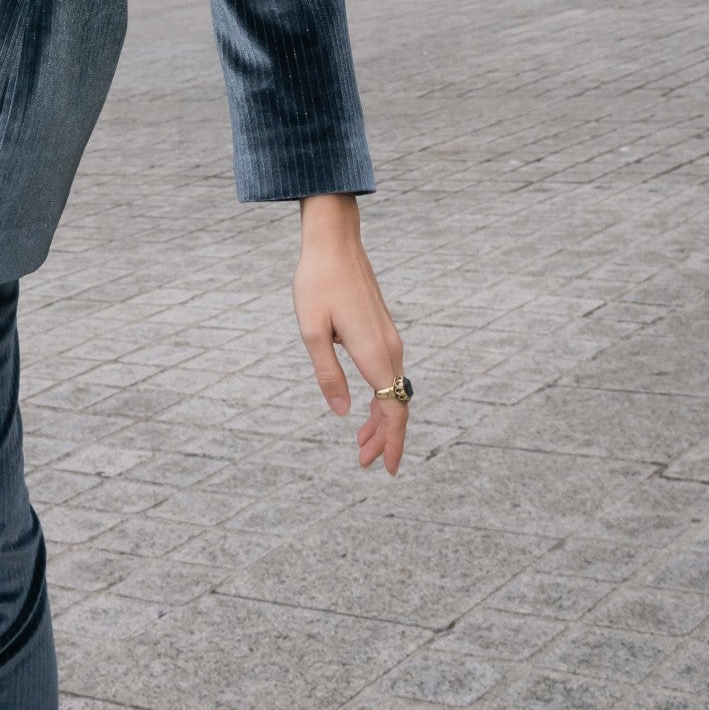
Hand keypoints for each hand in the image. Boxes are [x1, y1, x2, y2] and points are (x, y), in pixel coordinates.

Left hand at [294, 193, 407, 473]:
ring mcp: (389, 338)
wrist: (334, 242)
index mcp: (373, 352)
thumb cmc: (317, 283)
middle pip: (396, 405)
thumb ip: (328, 375)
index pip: (392, 408)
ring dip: (381, 420)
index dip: (391, 440)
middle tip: (366, 463)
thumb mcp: (312, 332)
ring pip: (393, 390)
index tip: (386, 467)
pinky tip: (364, 407)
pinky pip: (388, 374)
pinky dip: (380, 397)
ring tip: (361, 444)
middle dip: (385, 437)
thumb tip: (343, 412)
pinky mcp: (382, 331)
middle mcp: (389, 348)